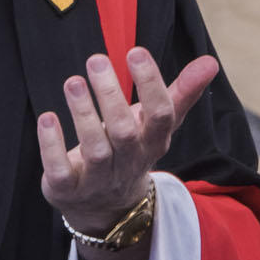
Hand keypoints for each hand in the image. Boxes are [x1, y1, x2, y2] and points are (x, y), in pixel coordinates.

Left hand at [37, 47, 220, 259]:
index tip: (136, 52)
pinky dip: (53, 145)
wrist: (107, 206)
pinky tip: (48, 118)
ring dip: (83, 114)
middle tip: (96, 60)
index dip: (151, 85)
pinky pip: (60, 170)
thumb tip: (210, 62)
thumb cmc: (131, 150)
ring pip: (95, 149)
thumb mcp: (156, 125)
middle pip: (125, 131)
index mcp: (153, 142)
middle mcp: (129, 161)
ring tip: (73, 82)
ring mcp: (99, 178)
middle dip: (111, 95)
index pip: (161, 115)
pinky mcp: (67, 188)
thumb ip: (181, 93)